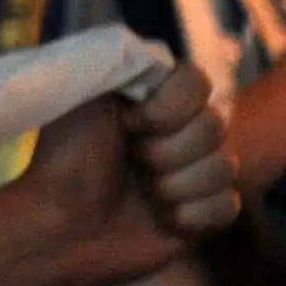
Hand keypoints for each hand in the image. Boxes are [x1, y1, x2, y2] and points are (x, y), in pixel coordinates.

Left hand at [11, 57, 238, 285]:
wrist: (57, 227)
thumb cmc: (63, 161)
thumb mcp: (83, 97)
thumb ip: (124, 66)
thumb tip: (161, 58)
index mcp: (153, 100)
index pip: (197, 81)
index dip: (171, 107)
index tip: (130, 123)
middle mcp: (178, 133)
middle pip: (216, 126)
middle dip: (168, 151)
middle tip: (134, 163)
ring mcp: (192, 174)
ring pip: (226, 167)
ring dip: (178, 185)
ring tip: (144, 195)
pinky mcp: (200, 214)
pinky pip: (228, 205)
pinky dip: (194, 215)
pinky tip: (163, 220)